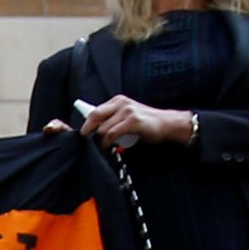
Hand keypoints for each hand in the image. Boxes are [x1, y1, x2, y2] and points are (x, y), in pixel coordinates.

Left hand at [78, 95, 196, 151]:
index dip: (85, 125)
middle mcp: (121, 103)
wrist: (166, 124)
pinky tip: (107, 148)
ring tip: (102, 148)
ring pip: (103, 128)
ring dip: (99, 141)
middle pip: (94, 116)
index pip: (94, 111)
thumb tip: (93, 132)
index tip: (82, 137)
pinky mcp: (133, 121)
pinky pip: (112, 134)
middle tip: (88, 144)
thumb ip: (112, 120)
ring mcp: (127, 111)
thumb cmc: (144, 124)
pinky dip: (106, 143)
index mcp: (117, 101)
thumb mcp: (125, 117)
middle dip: (88, 132)